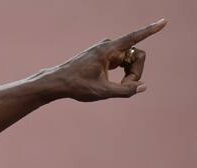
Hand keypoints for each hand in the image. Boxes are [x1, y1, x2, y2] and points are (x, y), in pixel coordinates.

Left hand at [46, 19, 165, 101]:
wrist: (58, 82)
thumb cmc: (77, 86)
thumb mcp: (102, 92)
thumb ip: (124, 91)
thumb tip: (142, 86)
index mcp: (108, 50)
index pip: (134, 38)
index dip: (151, 30)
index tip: (164, 21)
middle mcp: (108, 45)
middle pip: (137, 56)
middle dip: (135, 73)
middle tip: (125, 88)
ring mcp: (107, 49)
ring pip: (131, 59)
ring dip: (129, 74)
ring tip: (116, 87)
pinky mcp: (105, 55)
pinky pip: (123, 61)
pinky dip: (124, 73)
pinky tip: (116, 82)